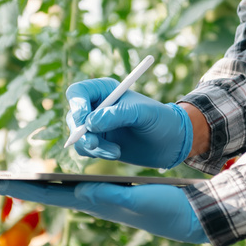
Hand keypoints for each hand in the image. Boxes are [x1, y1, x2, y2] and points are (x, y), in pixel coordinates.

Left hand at [0, 180, 208, 243]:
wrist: (191, 218)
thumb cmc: (168, 209)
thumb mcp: (138, 201)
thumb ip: (109, 197)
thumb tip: (80, 192)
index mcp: (96, 203)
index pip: (51, 193)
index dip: (22, 186)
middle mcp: (94, 203)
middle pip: (50, 192)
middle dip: (22, 186)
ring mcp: (102, 200)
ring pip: (62, 190)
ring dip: (39, 185)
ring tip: (16, 178)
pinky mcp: (113, 195)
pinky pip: (78, 187)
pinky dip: (62, 182)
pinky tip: (55, 179)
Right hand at [67, 78, 192, 169]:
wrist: (171, 142)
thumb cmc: (160, 119)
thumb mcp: (142, 113)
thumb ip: (116, 115)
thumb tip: (90, 123)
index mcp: (105, 90)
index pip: (78, 93)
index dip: (77, 106)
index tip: (84, 121)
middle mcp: (97, 107)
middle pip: (73, 117)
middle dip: (82, 133)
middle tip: (95, 144)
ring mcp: (97, 126)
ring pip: (78, 137)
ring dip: (93, 147)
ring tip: (116, 152)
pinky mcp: (100, 143)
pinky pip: (85, 150)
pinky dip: (97, 155)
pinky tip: (115, 153)